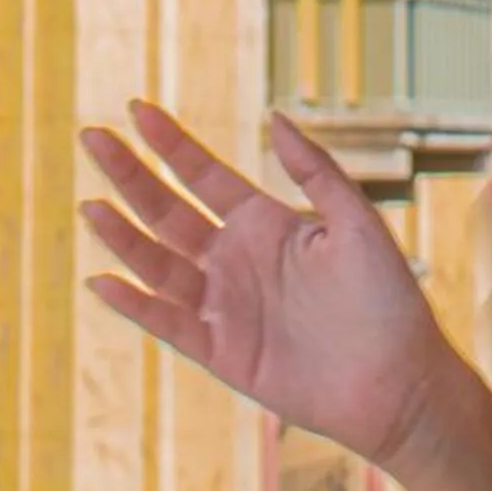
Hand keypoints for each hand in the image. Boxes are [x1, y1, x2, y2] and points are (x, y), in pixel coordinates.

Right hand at [81, 101, 453, 470]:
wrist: (400, 382)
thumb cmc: (388, 299)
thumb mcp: (356, 221)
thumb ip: (315, 171)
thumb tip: (273, 116)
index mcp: (265, 223)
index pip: (203, 175)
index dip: (170, 144)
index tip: (136, 108)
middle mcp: (235, 259)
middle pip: (168, 212)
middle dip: (129, 175)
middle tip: (91, 137)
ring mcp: (224, 306)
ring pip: (159, 264)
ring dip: (124, 237)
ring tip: (91, 206)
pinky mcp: (221, 353)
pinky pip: (169, 324)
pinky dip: (135, 306)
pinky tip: (104, 281)